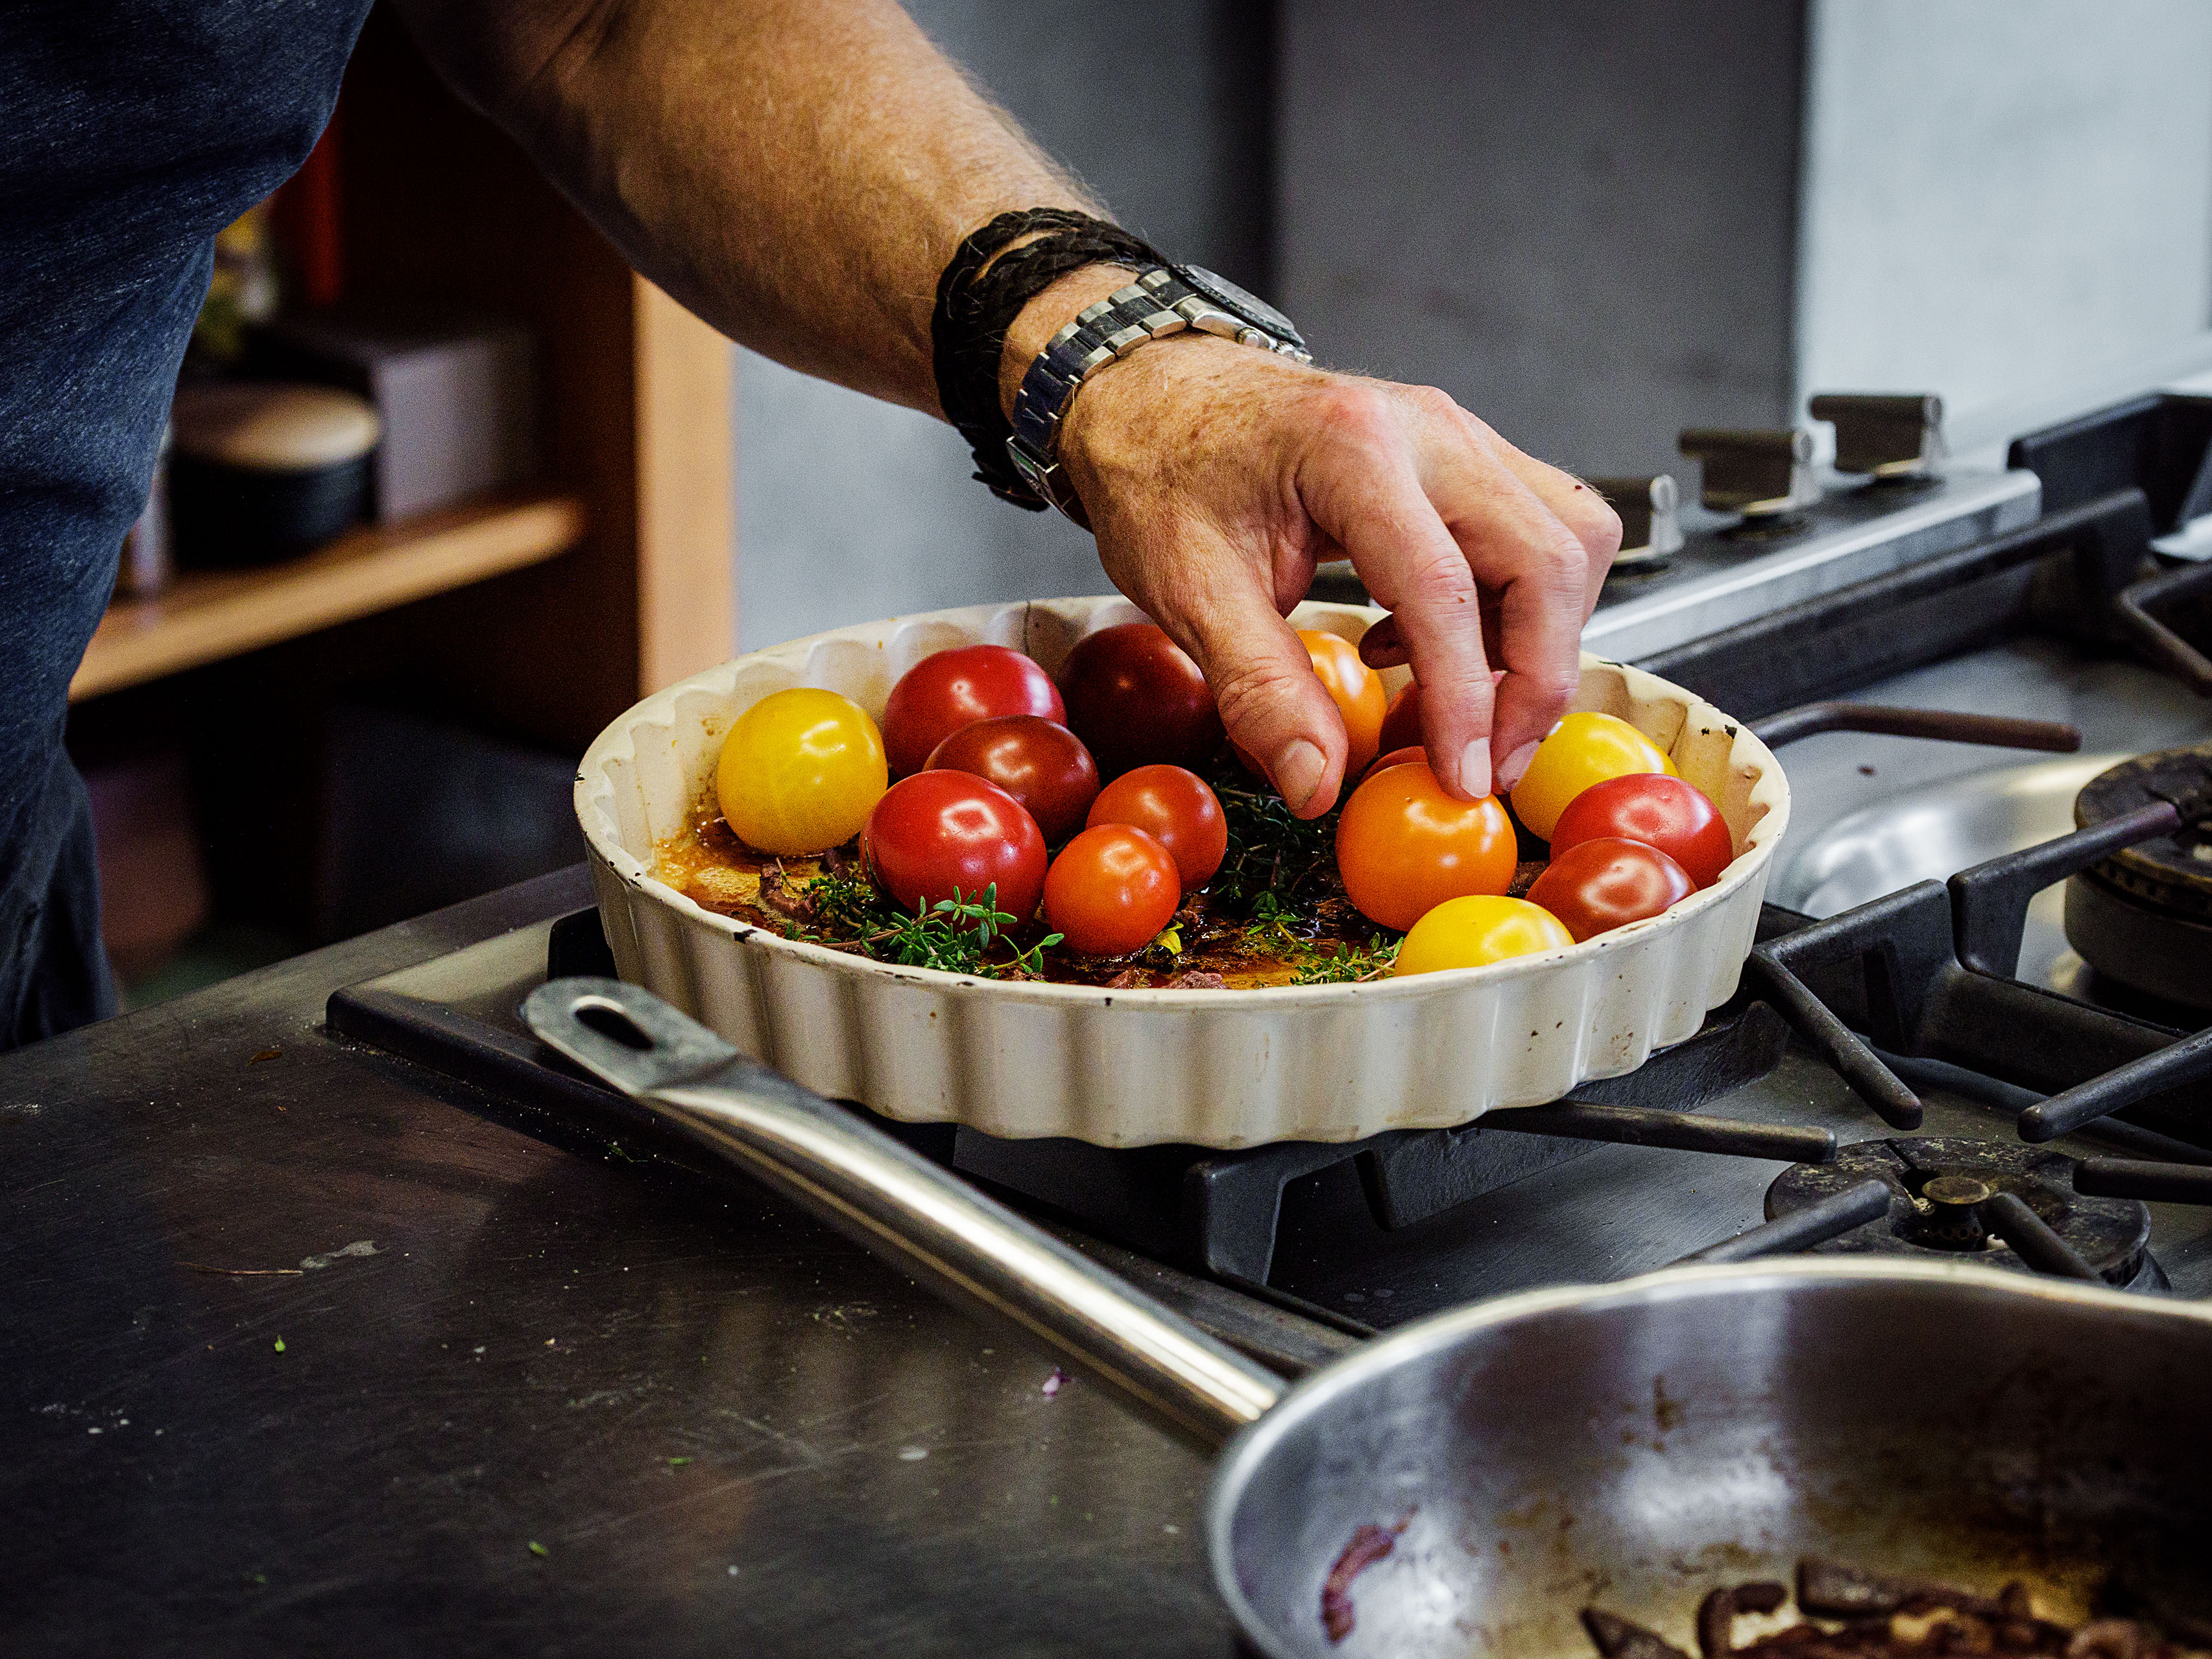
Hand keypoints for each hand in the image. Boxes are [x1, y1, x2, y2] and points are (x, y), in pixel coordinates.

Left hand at [1050, 329, 1619, 816]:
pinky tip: (1425, 648)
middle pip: (1549, 554)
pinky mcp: (1465, 457)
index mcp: (1352, 449)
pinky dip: (1511, 605)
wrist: (1154, 394)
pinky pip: (1535, 531)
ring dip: (1540, 635)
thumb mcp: (1187, 591)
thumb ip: (1260, 689)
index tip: (1464, 776)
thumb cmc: (1163, 472)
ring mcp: (1457, 435)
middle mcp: (1428, 429)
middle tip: (1490, 761)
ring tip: (1464, 705)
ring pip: (1567, 537)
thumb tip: (1315, 784)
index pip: (1444, 586)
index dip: (1466, 695)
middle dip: (1538, 675)